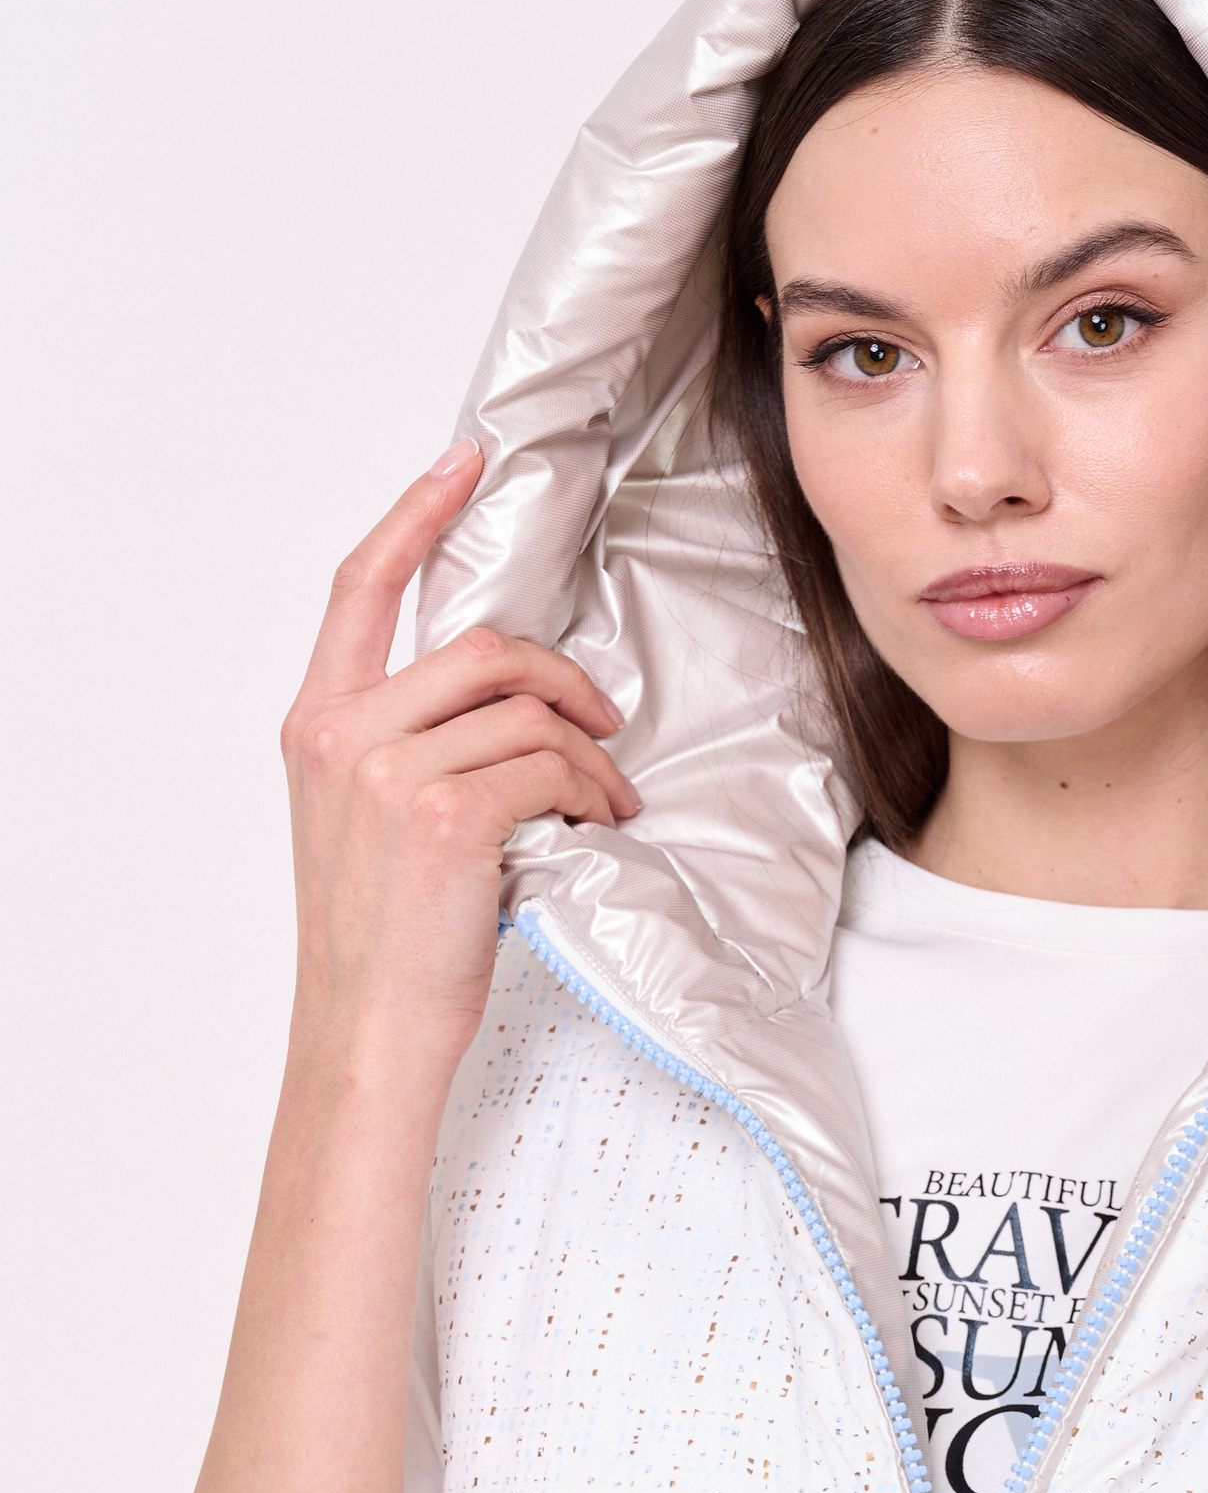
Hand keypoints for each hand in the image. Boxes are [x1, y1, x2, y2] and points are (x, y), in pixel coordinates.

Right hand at [282, 440, 639, 1068]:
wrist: (367, 1031)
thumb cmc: (381, 940)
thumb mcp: (367, 822)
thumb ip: (408, 743)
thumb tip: (507, 702)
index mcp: (317, 722)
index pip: (360, 585)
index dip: (416, 511)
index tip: (464, 461)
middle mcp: (343, 733)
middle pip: (485, 647)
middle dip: (565, 682)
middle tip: (605, 728)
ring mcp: (391, 771)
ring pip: (530, 712)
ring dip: (590, 755)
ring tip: (606, 803)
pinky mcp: (447, 814)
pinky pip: (552, 767)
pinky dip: (593, 793)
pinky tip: (597, 828)